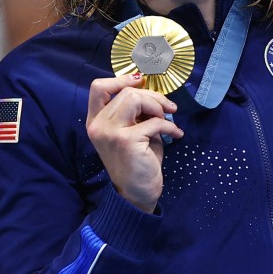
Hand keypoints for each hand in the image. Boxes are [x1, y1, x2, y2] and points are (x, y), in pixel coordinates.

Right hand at [85, 74, 181, 212]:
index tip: (141, 82)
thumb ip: (134, 111)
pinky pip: (153, 121)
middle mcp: (98, 125)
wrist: (137, 193)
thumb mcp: (131, 131)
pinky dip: (169, 126)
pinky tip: (176, 135)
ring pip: (135, 99)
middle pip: (125, 92)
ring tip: (167, 119)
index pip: (98, 87)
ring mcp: (110, 133)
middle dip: (152, 96)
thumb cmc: (137, 161)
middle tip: (168, 108)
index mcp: (96, 121)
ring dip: (157, 107)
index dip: (121, 79)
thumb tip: (149, 90)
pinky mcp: (126, 141)